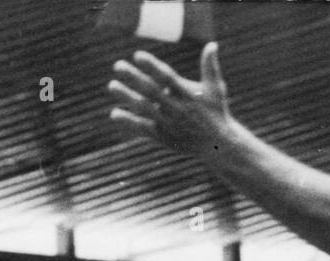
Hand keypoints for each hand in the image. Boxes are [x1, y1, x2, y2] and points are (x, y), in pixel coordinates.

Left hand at [109, 42, 232, 155]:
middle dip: (133, 77)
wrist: (217, 146)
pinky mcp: (163, 137)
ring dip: (127, 97)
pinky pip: (143, 128)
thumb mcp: (216, 89)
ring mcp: (168, 123)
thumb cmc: (216, 113)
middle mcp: (176, 108)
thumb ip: (211, 67)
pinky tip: (115, 114)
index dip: (152, 66)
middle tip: (117, 66)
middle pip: (151, 90)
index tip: (137, 55)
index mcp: (187, 94)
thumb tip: (212, 44)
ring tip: (112, 85)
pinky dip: (129, 122)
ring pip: (144, 108)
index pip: (166, 77)